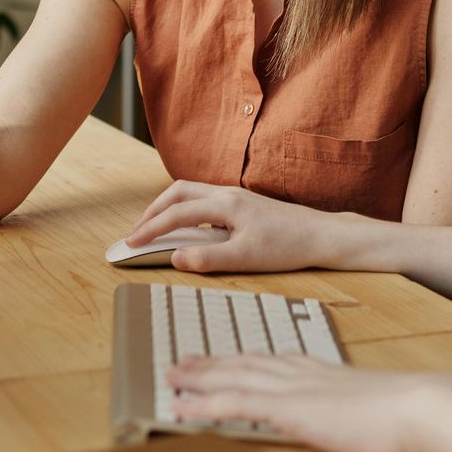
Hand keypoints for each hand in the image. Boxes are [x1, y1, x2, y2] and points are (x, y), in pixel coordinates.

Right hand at [124, 181, 338, 272]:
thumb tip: (175, 257)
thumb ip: (207, 258)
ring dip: (168, 207)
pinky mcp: (243, 202)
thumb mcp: (245, 259)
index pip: (176, 213)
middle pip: (177, 192)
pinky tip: (188, 227)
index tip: (131, 243)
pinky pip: (203, 198)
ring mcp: (235, 195)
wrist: (320, 235)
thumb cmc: (287, 247)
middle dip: (152, 211)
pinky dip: (185, 208)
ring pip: (190, 192)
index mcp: (225, 205)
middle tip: (137, 232)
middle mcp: (227, 194)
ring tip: (155, 228)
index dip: (150, 228)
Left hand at [169, 355, 439, 451]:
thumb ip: (360, 409)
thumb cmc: (408, 415)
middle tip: (183, 361)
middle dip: (212, 363)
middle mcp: (302, 374)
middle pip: (246, 363)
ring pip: (232, 378)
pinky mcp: (288, 409)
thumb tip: (363, 419)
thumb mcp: (378, 408)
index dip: (244, 360)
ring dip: (198, 378)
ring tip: (172, 376)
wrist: (418, 407)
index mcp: (323, 372)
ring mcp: (293, 389)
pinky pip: (234, 404)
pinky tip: (181, 407)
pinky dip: (203, 405)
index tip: (226, 358)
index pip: (273, 361)